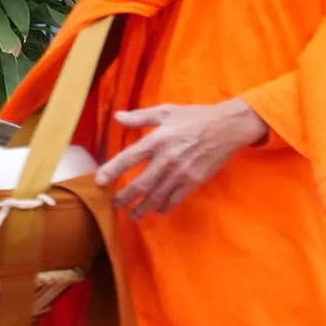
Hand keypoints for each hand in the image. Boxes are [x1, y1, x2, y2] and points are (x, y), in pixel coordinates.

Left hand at [95, 99, 267, 217]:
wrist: (226, 128)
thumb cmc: (195, 117)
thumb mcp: (166, 110)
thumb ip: (140, 116)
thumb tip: (117, 117)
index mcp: (157, 139)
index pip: (128, 158)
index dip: (112, 171)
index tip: (99, 182)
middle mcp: (166, 159)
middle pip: (141, 184)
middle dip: (126, 197)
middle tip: (116, 205)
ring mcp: (181, 173)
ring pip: (157, 196)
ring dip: (143, 208)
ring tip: (134, 215)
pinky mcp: (193, 181)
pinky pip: (175, 199)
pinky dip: (165, 207)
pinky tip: (158, 210)